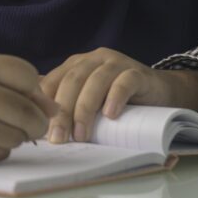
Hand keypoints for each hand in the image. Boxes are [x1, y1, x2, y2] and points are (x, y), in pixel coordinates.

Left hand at [40, 48, 197, 143]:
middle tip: (58, 138)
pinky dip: (115, 98)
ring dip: (85, 110)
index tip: (39, 130)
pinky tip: (110, 115)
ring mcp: (116, 63)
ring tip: (82, 135)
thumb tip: (37, 121)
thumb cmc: (120, 100)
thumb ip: (68, 103)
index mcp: (76, 64)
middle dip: (62, 112)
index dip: (44, 105)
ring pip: (95, 82)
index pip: (54, 81)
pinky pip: (124, 82)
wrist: (161, 92)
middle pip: (72, 82)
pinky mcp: (138, 72)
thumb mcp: (90, 100)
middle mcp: (94, 59)